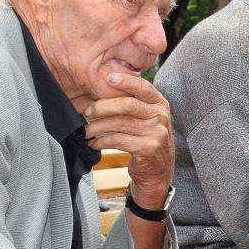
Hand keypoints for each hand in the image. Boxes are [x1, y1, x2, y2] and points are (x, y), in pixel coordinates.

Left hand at [84, 72, 173, 207]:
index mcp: (160, 104)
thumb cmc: (146, 140)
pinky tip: (94, 143)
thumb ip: (132, 104)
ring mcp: (157, 133)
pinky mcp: (148, 148)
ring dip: (98, 127)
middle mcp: (161, 116)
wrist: (158, 171)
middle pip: (128, 105)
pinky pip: (118, 140)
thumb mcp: (147, 118)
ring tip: (87, 131)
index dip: (126, 81)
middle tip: (87, 111)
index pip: (143, 87)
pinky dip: (102, 141)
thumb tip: (102, 90)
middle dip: (103, 106)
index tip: (108, 78)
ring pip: (120, 124)